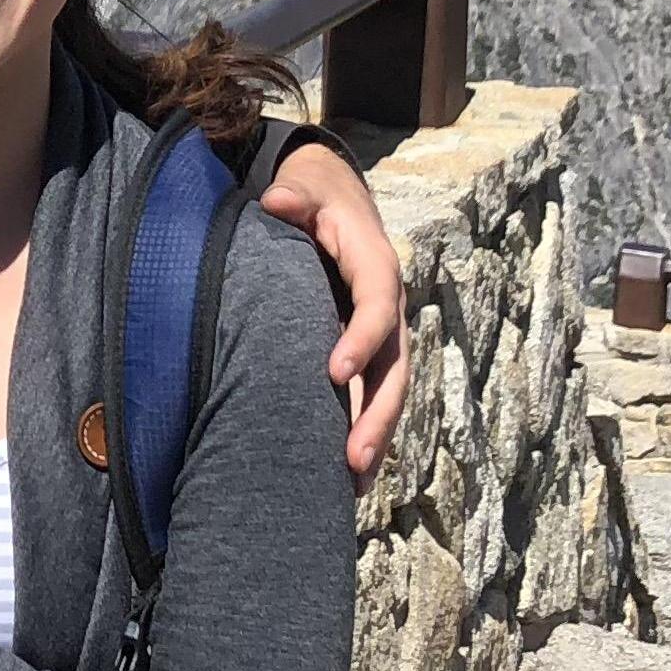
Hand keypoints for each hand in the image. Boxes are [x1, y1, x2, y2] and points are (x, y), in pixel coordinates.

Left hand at [260, 141, 406, 481]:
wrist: (333, 199)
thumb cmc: (314, 196)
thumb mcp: (304, 186)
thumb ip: (293, 196)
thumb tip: (277, 201)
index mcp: (376, 266)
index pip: (377, 306)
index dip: (362, 338)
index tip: (334, 372)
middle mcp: (388, 306)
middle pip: (394, 366)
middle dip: (377, 414)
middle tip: (353, 458)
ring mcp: (382, 333)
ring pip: (388, 390)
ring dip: (375, 436)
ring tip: (354, 484)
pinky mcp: (367, 351)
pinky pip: (371, 394)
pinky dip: (364, 430)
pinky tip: (348, 474)